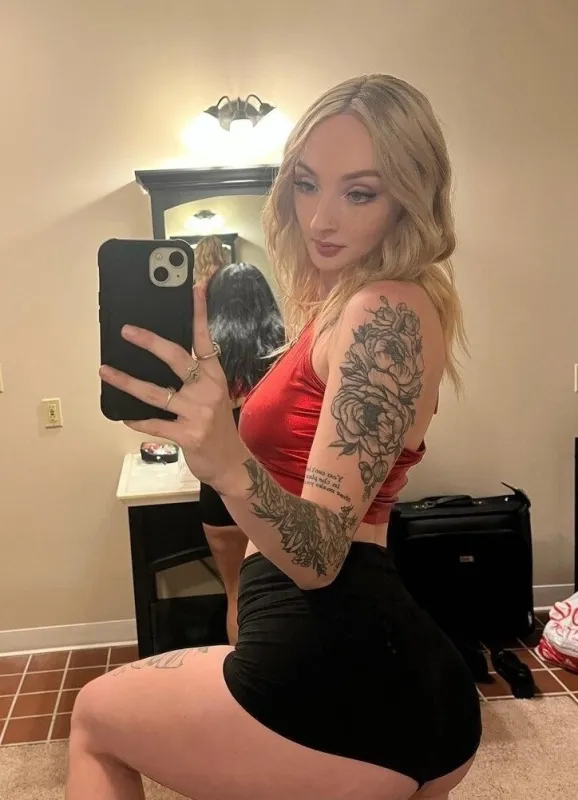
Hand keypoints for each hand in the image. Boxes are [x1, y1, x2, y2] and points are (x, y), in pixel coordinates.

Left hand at [99, 284, 246, 491]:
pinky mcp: (187, 435)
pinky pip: (154, 423)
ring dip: (126, 381)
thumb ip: (195, 377)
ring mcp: (198, 413)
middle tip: (126, 330)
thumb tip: (162, 355)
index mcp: (215, 377)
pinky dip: (136, 419)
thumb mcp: (214, 396)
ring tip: (105, 371)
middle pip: (176, 358)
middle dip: (150, 342)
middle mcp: (208, 390)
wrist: (231, 463)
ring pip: (155, 392)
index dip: (199, 313)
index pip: (205, 339)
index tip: (194, 288)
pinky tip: (123, 414)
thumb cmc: (217, 427)